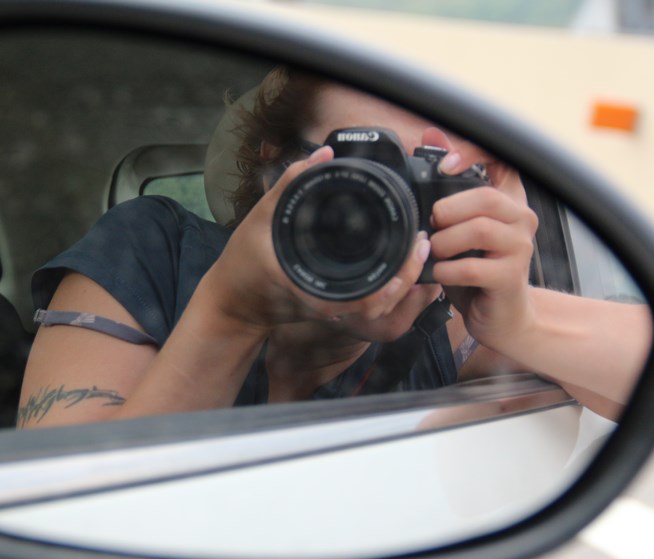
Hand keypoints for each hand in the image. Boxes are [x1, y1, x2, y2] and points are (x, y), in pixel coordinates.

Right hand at [203, 146, 431, 333]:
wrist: (231, 301)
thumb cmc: (241, 264)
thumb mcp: (260, 217)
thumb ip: (291, 184)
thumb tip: (323, 153)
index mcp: (315, 288)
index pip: (368, 294)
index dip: (397, 274)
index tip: (412, 246)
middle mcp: (328, 304)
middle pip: (382, 302)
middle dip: (408, 276)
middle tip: (422, 245)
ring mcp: (331, 310)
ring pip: (378, 307)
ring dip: (400, 283)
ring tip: (415, 253)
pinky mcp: (331, 308)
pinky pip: (366, 303)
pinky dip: (385, 287)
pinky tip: (396, 265)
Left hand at [423, 130, 538, 350]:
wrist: (502, 317)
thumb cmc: (476, 269)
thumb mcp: (458, 226)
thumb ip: (447, 184)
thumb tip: (431, 135)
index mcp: (508, 199)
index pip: (502, 158)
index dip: (473, 154)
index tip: (445, 165)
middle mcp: (521, 218)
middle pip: (482, 197)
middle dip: (446, 211)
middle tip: (432, 227)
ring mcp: (520, 247)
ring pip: (477, 230)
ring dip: (444, 243)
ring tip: (437, 254)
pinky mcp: (510, 277)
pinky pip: (469, 267)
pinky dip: (445, 271)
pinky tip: (441, 275)